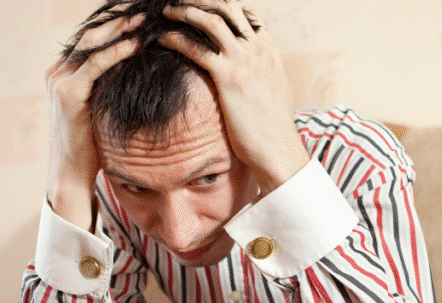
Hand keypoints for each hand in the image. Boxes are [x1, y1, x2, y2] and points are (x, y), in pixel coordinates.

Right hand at [45, 12, 143, 231]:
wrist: (71, 175)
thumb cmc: (92, 146)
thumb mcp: (101, 109)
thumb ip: (110, 87)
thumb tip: (138, 71)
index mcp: (64, 73)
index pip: (91, 38)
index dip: (115, 23)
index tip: (140, 13)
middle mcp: (58, 72)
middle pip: (91, 34)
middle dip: (119, 18)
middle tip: (144, 8)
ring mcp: (59, 81)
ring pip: (93, 44)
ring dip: (121, 29)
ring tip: (145, 19)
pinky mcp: (67, 94)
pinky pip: (96, 66)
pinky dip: (117, 53)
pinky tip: (136, 45)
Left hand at [159, 1, 309, 196]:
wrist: (278, 148)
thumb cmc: (274, 129)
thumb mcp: (277, 93)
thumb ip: (265, 75)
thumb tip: (256, 75)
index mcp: (271, 52)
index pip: (248, 15)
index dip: (224, 6)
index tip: (204, 7)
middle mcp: (259, 50)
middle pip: (229, 9)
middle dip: (202, 1)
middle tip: (181, 2)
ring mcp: (245, 62)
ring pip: (212, 21)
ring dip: (186, 12)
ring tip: (167, 13)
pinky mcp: (229, 77)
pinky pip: (197, 49)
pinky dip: (177, 40)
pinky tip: (163, 40)